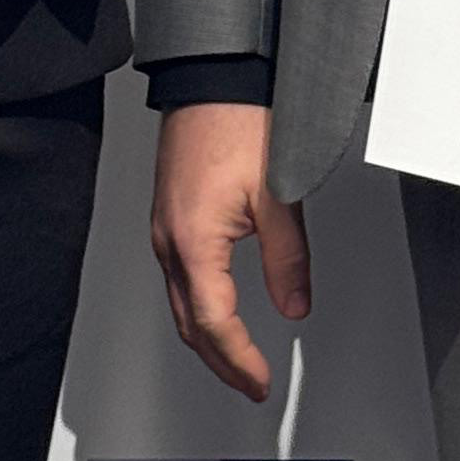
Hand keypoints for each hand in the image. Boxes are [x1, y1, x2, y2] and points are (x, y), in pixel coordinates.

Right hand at [152, 103, 310, 401]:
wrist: (214, 78)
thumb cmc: (239, 121)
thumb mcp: (279, 198)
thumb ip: (288, 260)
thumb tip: (295, 305)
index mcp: (194, 242)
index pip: (215, 324)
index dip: (240, 361)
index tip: (261, 382)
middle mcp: (169, 240)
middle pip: (190, 322)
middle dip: (221, 361)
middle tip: (251, 383)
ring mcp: (165, 227)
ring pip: (180, 301)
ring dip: (207, 336)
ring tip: (237, 358)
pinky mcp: (169, 213)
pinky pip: (178, 275)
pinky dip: (198, 304)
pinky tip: (216, 307)